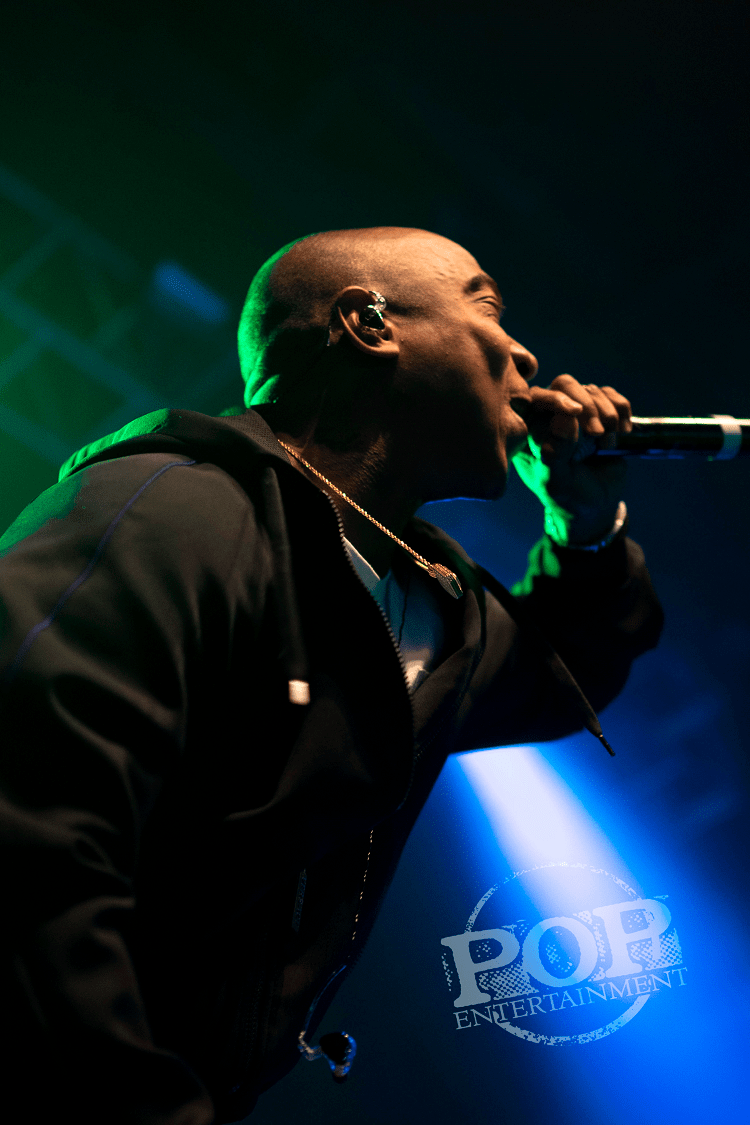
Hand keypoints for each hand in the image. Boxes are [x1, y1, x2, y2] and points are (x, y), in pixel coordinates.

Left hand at [512, 374, 631, 544]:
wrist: (595, 506)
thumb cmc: (567, 496)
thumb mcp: (556, 481)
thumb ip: (554, 453)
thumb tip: (565, 419)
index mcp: (529, 430)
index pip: (534, 397)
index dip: (555, 399)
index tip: (575, 414)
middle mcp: (550, 416)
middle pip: (564, 384)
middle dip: (586, 406)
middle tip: (597, 434)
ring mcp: (576, 413)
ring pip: (591, 390)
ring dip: (606, 414)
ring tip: (607, 443)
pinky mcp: (600, 413)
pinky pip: (612, 396)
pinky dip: (621, 410)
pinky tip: (621, 433)